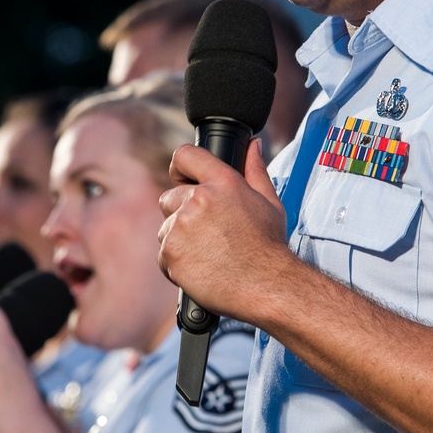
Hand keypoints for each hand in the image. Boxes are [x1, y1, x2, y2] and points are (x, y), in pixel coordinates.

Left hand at [157, 138, 288, 321]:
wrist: (267, 286)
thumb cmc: (269, 246)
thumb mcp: (269, 202)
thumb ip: (255, 170)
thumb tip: (253, 145)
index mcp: (223, 182)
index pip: (186, 155)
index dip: (181, 168)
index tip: (182, 179)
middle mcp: (198, 200)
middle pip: (169, 198)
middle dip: (182, 213)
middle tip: (208, 234)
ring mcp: (181, 227)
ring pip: (165, 229)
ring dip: (179, 240)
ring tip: (208, 254)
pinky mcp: (171, 253)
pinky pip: (163, 254)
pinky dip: (177, 263)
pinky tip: (201, 268)